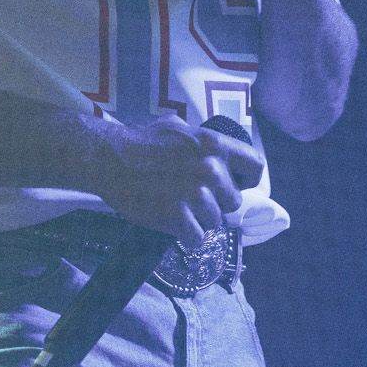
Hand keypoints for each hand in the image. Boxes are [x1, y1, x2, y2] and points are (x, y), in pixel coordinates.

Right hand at [96, 114, 262, 246]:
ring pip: (215, 222)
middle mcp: (211, 170)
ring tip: (179, 210)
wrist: (110, 160)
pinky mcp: (179, 218)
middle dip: (217, 203)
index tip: (234, 185)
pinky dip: (186, 237)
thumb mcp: (177, 127)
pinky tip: (173, 225)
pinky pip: (197, 238)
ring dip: (199, 220)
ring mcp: (196, 196)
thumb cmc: (141, 141)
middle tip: (195, 200)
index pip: (256, 166)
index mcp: (214, 145)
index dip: (246, 180)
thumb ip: (201, 140)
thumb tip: (216, 148)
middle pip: (233, 202)